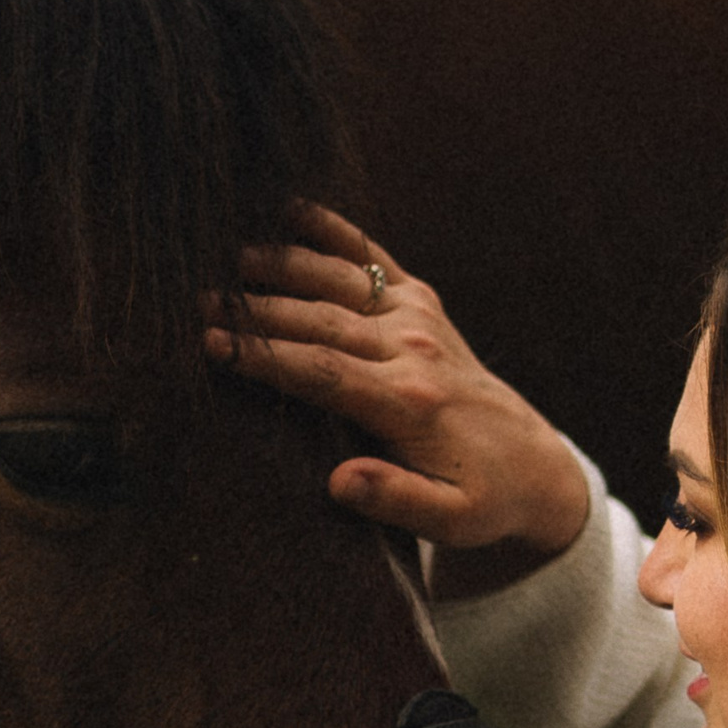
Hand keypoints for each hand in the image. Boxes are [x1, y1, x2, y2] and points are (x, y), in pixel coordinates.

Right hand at [207, 205, 589, 584]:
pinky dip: (331, 230)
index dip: (266, 357)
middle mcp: (413, 349)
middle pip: (320, 320)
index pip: (324, 372)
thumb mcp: (451, 520)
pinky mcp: (422, 303)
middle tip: (194, 301)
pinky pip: (371, 258)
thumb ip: (397, 500)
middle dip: (256, 310)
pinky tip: (288, 206)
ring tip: (225, 257)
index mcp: (410, 402)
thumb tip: (339, 482)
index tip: (212, 346)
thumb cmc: (482, 499)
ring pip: (339, 282)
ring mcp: (418, 318)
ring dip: (281, 266)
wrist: (532, 463)